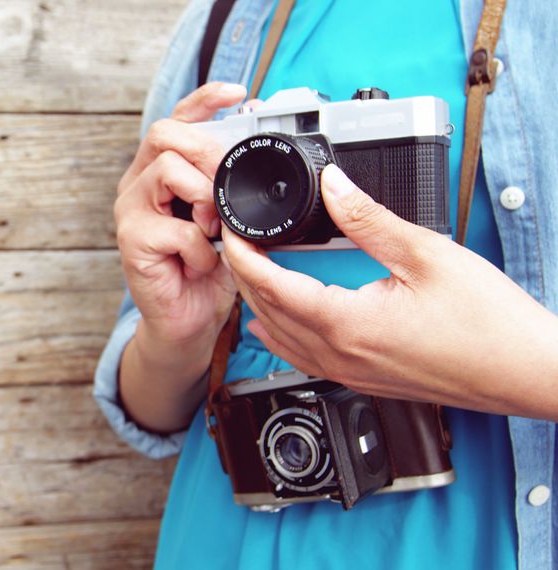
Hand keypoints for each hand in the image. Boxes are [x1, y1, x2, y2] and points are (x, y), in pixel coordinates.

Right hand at [115, 82, 245, 368]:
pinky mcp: (132, 241)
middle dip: (206, 149)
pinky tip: (203, 263)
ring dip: (204, 197)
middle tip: (229, 178)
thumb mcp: (227, 216)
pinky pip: (178, 227)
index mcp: (160, 170)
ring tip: (214, 227)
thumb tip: (257, 143)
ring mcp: (131, 211)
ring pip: (167, 170)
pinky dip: (202, 248)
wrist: (188, 322)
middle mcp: (138, 184)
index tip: (238, 92)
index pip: (176, 119)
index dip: (204, 99)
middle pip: (164, 133)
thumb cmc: (207, 268)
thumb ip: (231, 183)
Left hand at [222, 164, 557, 419]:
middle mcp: (340, 356)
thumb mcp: (426, 255)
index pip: (271, 286)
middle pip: (269, 313)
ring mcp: (351, 374)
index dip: (243, 256)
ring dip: (260, 305)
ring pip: (283, 340)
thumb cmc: (489, 324)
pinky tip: (280, 324)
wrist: (527, 373)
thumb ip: (369, 219)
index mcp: (346, 324)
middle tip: (236, 243)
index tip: (232, 231)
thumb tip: (333, 184)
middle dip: (246, 276)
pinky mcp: (366, 381)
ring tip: (250, 275)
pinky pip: (305, 358)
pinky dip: (283, 334)